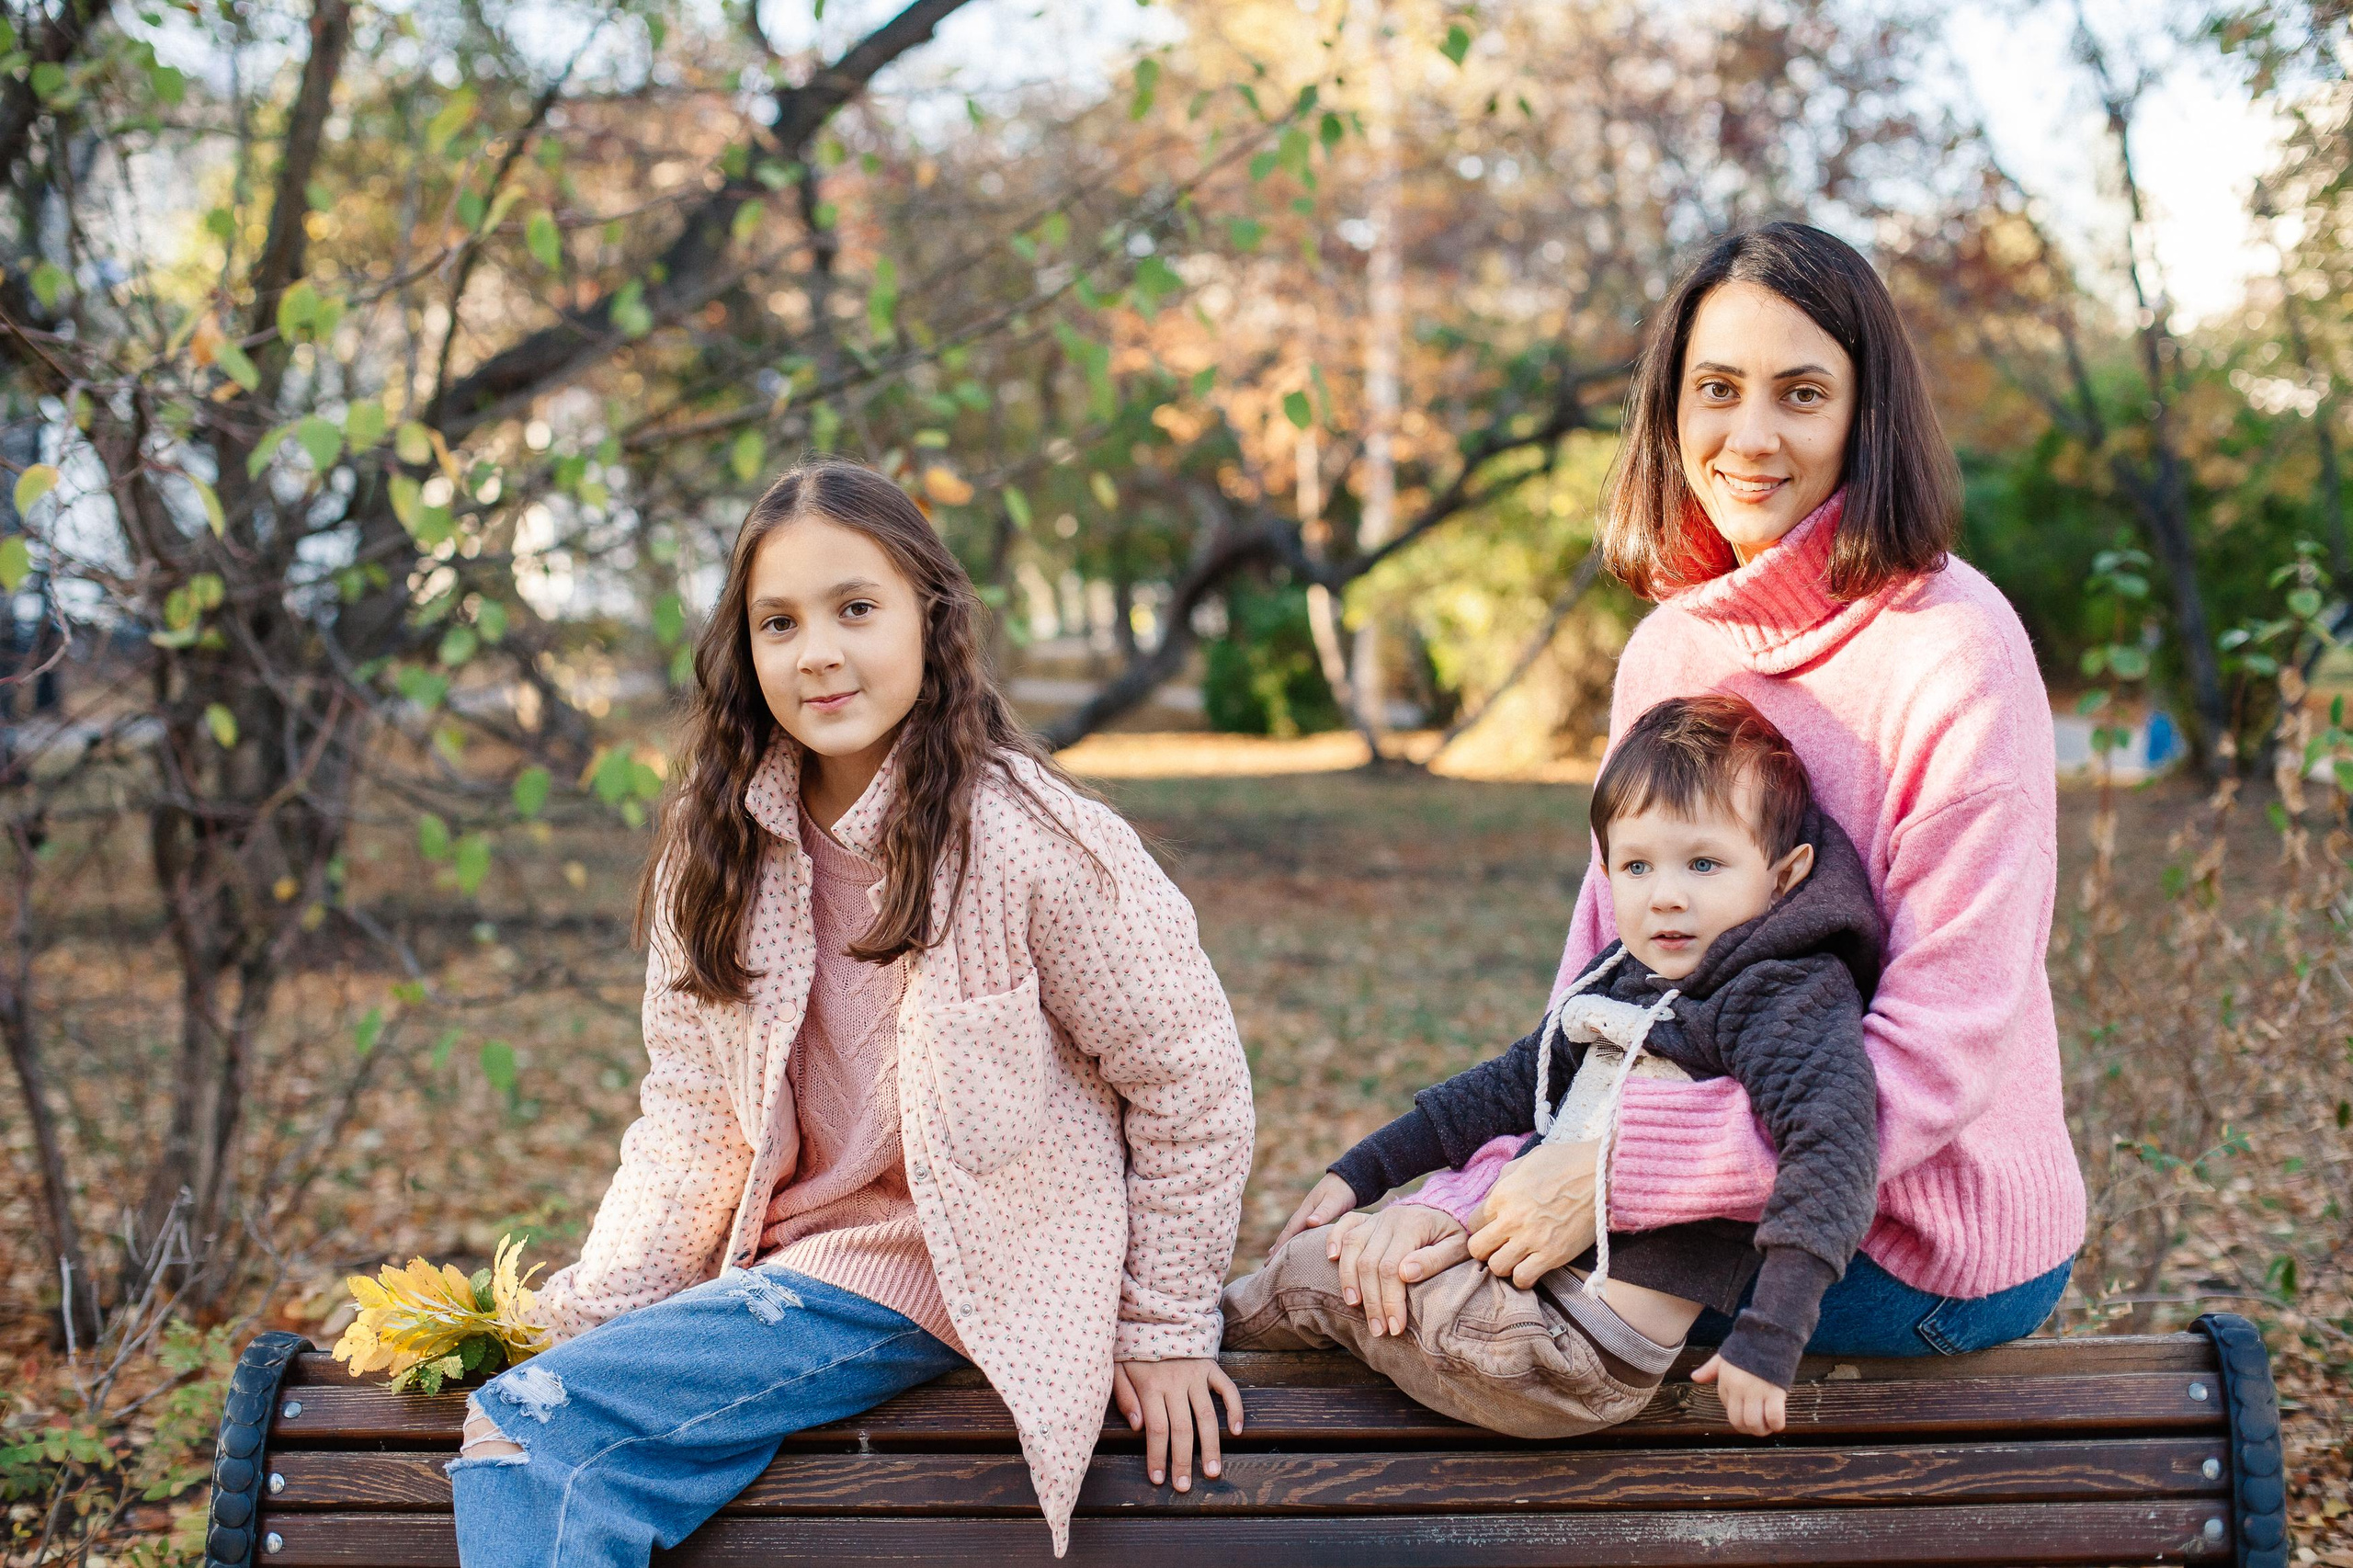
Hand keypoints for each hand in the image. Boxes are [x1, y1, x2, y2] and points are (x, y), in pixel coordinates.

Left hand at [1112, 1357, 1243, 1491]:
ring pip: (1206, 1416)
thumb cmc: (1134, 1345)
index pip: (1157, 1429)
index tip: (1158, 1479)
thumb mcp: (1117, 1366)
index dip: (1157, 1457)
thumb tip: (1137, 1427)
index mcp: (1151, 1386)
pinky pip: (1227, 1389)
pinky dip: (1234, 1409)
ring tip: (1213, 1472)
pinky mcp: (1210, 1366)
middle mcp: (1175, 1383)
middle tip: (1185, 1486)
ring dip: (1211, 1446)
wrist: (1157, 1311)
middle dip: (1183, 1460)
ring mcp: (1196, 1375)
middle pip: (1182, 1429)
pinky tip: (1236, 1431)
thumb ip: (1125, 1396)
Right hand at [1270, 1173, 1356, 1254]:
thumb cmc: (1343, 1189)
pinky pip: (1303, 1232)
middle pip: (1289, 1232)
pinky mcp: (1318, 1217)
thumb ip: (1323, 1212)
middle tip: (1266, 1265)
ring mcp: (1310, 1214)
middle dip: (1277, 1248)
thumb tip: (1309, 1222)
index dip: (1280, 1245)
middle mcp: (1306, 1213)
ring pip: (1295, 1232)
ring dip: (1284, 1245)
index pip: (1291, 1230)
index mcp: (1307, 1210)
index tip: (1270, 1260)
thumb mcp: (1334, 1200)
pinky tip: (1297, 1247)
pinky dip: (1296, 1241)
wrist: (1351, 1177)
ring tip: (1275, 1259)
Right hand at [1327, 1204, 1470, 1337]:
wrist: (1446, 1210)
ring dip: (1349, 1279)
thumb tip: (1406, 1273)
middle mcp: (1390, 1218)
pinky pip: (1345, 1224)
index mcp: (1413, 1225)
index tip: (1395, 1327)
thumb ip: (1435, 1259)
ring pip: (1352, 1246)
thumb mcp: (1458, 1248)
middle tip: (1379, 1330)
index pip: (1391, 1268)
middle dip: (1372, 1300)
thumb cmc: (1454, 1235)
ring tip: (1354, 1306)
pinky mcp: (1367, 1219)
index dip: (1390, 1300)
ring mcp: (1377, 1218)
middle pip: (1368, 1262)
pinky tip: (1330, 1259)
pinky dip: (1333, 1239)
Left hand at [1467, 1139, 1597, 1288]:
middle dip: (1485, 1249)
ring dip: (1503, 1265)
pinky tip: (1530, 1268)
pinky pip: (1523, 1278)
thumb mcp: (1527, 1160)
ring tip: (1515, 1258)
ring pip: (1497, 1268)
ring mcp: (1531, 1240)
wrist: (1602, 1175)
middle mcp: (1511, 1220)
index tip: (1494, 1228)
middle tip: (1499, 1246)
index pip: (1472, 1223)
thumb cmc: (1566, 1163)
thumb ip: (1504, 1179)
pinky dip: (1523, 1278)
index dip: (1481, 1227)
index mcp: (1502, 1195)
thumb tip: (1492, 1197)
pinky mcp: (1552, 1255)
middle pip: (1477, 1249)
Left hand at [1692, 1354, 1786, 1435]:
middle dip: (1749, 1429)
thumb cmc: (1748, 1346)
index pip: (1729, 1410)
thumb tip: (1694, 1377)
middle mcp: (1739, 1389)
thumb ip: (1710, 1370)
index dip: (1740, 1414)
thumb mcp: (1724, 1356)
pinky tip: (1778, 1422)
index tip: (1749, 1410)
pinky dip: (1776, 1424)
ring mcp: (1756, 1391)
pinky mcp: (1775, 1391)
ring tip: (1768, 1426)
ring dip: (1762, 1430)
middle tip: (1759, 1426)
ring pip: (1754, 1423)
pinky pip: (1774, 1417)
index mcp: (1726, 1382)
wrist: (1769, 1333)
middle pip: (1739, 1421)